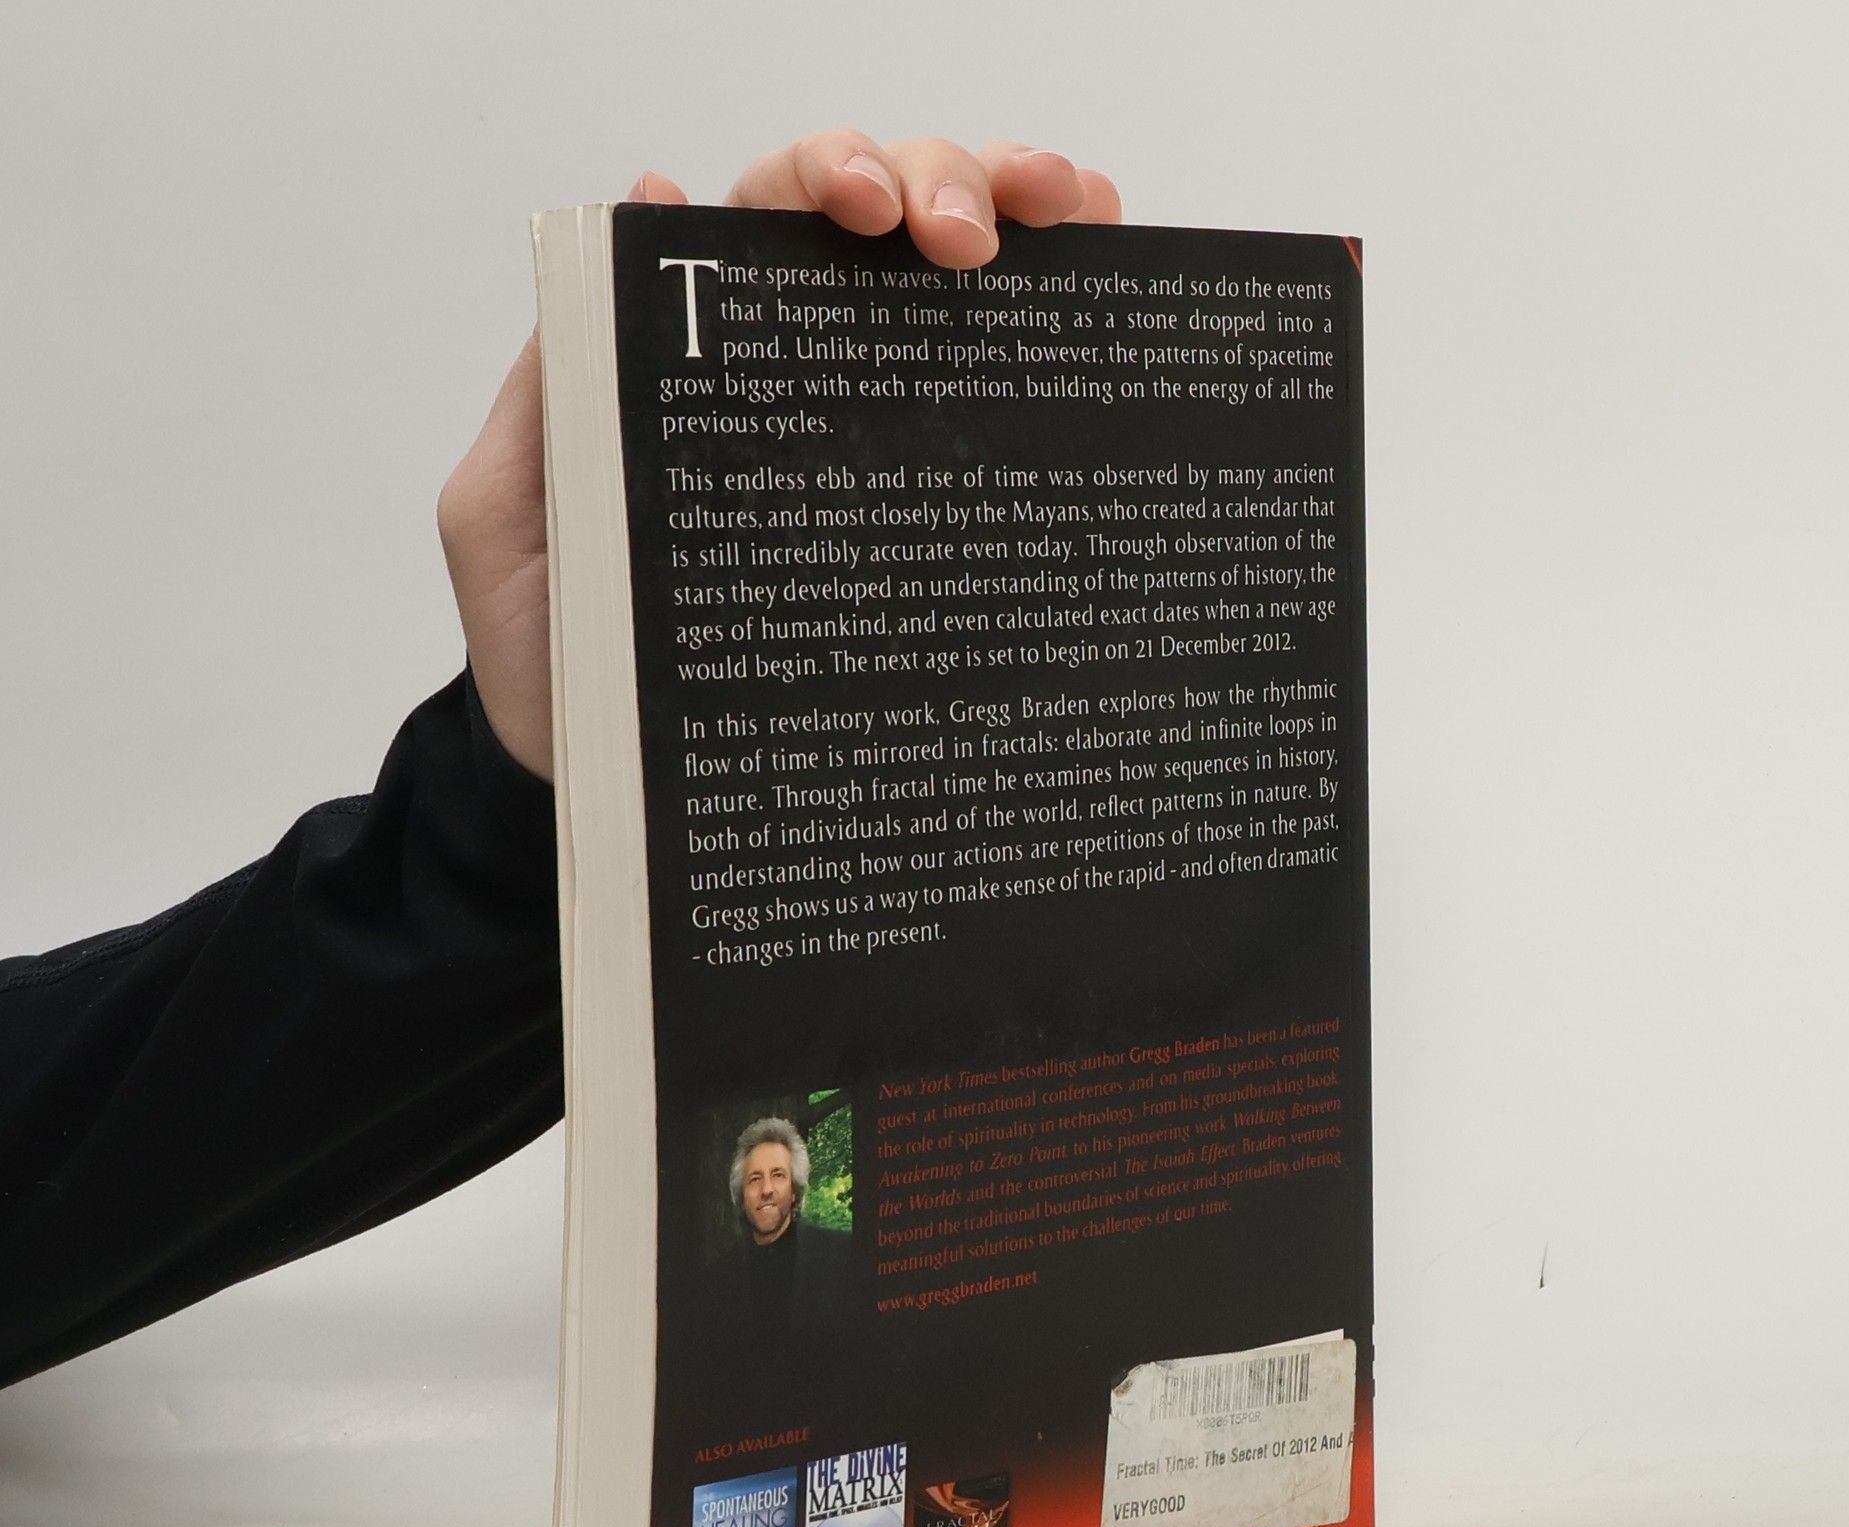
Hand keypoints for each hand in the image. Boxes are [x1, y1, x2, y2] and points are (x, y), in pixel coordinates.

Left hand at [439, 133, 1122, 781]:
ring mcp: (873, 433)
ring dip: (1018, 213)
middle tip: (968, 241)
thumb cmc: (556, 662)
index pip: (767, 219)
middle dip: (940, 182)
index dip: (825, 177)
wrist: (619, 789)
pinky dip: (1068, 304)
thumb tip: (643, 213)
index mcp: (694, 358)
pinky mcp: (933, 512)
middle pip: (881, 222)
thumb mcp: (509, 514)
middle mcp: (794, 375)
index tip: (871, 210)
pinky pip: (1008, 389)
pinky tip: (1101, 277)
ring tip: (1065, 215)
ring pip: (959, 275)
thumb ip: (552, 384)